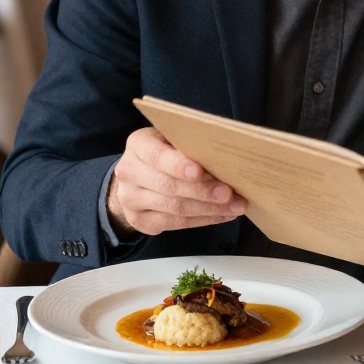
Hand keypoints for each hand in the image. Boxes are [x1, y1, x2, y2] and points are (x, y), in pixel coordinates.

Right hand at [106, 127, 246, 235]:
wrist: (137, 175)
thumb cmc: (167, 151)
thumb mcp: (174, 140)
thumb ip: (191, 146)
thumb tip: (225, 160)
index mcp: (138, 145)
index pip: (157, 156)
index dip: (179, 166)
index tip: (201, 172)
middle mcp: (128, 171)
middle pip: (169, 186)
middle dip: (203, 191)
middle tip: (230, 193)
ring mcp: (130, 199)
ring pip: (174, 208)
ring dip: (209, 209)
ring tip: (234, 206)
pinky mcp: (138, 220)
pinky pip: (174, 224)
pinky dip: (203, 219)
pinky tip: (223, 215)